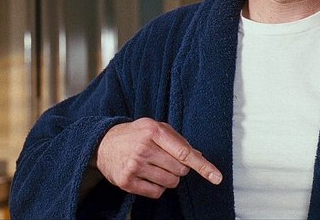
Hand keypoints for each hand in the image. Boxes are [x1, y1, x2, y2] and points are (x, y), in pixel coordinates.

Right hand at [95, 117, 222, 198]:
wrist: (103, 143)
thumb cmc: (135, 134)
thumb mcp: (155, 127)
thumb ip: (177, 140)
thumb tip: (199, 156)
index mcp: (153, 131)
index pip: (184, 153)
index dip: (202, 166)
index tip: (216, 177)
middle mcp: (143, 148)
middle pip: (180, 170)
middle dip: (179, 168)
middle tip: (165, 159)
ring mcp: (134, 165)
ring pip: (170, 182)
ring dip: (168, 178)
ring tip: (155, 167)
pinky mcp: (126, 181)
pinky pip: (156, 192)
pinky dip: (157, 187)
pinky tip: (146, 175)